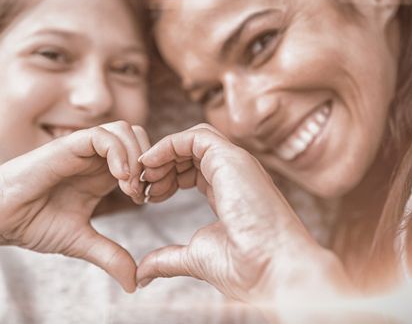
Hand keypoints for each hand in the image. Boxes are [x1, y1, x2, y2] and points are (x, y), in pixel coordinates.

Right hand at [0, 121, 149, 292]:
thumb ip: (109, 256)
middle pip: (140, 137)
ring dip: (136, 157)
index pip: (142, 158)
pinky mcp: (67, 146)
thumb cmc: (32, 224)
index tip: (149, 202)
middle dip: (151, 162)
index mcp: (102, 175)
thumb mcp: (81, 242)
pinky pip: (102, 135)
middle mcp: (95, 158)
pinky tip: (118, 180)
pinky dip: (118, 153)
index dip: (153, 176)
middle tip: (144, 193)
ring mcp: (82, 149)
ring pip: (125, 130)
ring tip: (130, 189)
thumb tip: (134, 284)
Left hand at [136, 124, 351, 305]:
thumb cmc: (245, 270)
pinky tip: (150, 164)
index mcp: (228, 192)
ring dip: (161, 154)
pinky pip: (195, 136)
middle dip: (159, 165)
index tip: (145, 198)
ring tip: (144, 178)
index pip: (192, 169)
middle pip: (189, 151)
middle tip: (139, 187)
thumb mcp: (195, 259)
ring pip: (192, 139)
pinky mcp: (232, 159)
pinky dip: (168, 144)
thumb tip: (142, 274)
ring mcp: (236, 164)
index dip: (165, 179)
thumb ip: (167, 259)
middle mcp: (234, 174)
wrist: (272, 272)